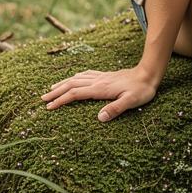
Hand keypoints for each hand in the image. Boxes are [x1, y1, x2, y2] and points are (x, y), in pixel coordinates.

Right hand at [40, 65, 158, 121]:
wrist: (149, 74)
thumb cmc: (141, 90)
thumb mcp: (131, 101)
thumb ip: (116, 109)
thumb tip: (99, 118)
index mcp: (100, 88)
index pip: (75, 94)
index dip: (61, 100)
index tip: (49, 107)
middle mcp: (97, 81)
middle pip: (71, 84)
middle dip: (56, 92)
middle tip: (42, 99)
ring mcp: (101, 77)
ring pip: (76, 78)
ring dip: (62, 83)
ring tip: (51, 89)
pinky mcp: (105, 76)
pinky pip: (85, 75)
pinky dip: (74, 77)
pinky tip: (73, 78)